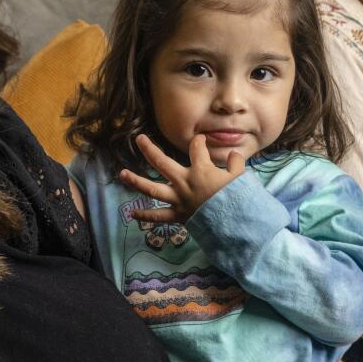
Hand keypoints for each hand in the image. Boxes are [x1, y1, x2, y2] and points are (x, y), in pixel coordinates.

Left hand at [117, 133, 243, 222]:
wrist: (232, 222)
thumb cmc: (236, 198)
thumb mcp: (240, 177)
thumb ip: (236, 163)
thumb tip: (234, 154)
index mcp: (200, 169)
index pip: (196, 149)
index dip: (198, 142)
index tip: (200, 140)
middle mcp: (184, 181)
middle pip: (161, 162)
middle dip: (149, 149)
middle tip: (139, 139)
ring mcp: (178, 198)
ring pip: (152, 188)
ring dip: (136, 180)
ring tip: (122, 173)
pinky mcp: (178, 214)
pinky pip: (159, 216)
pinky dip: (145, 215)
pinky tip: (132, 213)